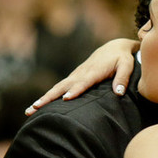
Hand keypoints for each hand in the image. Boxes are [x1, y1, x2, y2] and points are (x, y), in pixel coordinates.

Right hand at [25, 38, 139, 113]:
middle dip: (49, 97)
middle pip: (62, 86)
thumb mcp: (127, 66)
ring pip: (57, 88)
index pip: (83, 82)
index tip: (66, 99)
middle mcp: (81, 73)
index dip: (75, 90)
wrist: (113, 47)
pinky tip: (39, 106)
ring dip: (43, 99)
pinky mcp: (73, 78)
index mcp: (94, 71)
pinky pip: (59, 88)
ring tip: (30, 110)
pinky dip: (48, 96)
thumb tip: (118, 93)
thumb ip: (123, 78)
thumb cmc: (122, 58)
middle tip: (35, 108)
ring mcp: (75, 75)